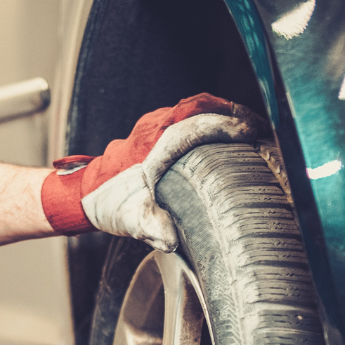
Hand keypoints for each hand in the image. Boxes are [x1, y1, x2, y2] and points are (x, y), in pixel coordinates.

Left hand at [41, 93, 265, 250]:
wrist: (83, 194)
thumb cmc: (108, 203)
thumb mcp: (132, 220)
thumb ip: (153, 229)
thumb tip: (172, 240)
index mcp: (155, 145)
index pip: (199, 125)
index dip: (229, 127)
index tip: (254, 134)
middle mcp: (155, 127)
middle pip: (202, 105)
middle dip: (234, 113)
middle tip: (261, 127)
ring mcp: (154, 123)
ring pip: (195, 105)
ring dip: (223, 112)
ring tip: (249, 129)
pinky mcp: (154, 127)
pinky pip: (187, 112)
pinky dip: (209, 117)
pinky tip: (222, 134)